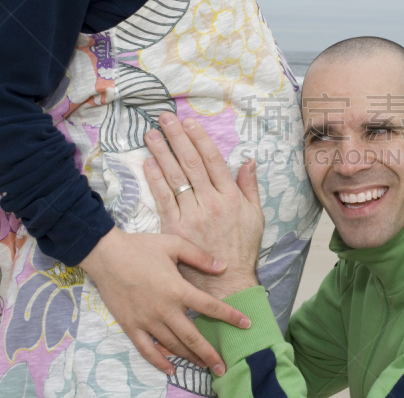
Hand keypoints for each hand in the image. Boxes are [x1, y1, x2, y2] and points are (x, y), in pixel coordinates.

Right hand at [79, 228, 248, 376]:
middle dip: (210, 353)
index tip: (246, 324)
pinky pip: (147, 349)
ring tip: (204, 366)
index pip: (210, 307)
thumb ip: (200, 257)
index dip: (230, 316)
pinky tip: (171, 369)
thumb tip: (223, 267)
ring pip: (173, 345)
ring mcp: (147, 320)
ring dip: (190, 358)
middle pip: (193, 337)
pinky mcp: (131, 326)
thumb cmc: (141, 247)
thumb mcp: (175, 245)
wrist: (106, 255)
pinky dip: (159, 361)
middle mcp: (165, 309)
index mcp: (178, 289)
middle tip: (224, 367)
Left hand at [143, 112, 264, 299]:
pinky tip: (148, 164)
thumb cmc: (243, 250)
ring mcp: (192, 215)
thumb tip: (248, 160)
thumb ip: (250, 187)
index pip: (213, 160)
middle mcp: (212, 202)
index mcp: (231, 197)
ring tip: (151, 134)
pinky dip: (155, 180)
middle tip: (164, 119)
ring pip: (175, 178)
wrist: (228, 284)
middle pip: (191, 163)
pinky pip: (164, 199)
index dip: (199, 139)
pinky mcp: (176, 229)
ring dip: (162, 153)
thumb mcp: (256, 216)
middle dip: (177, 138)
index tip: (189, 123)